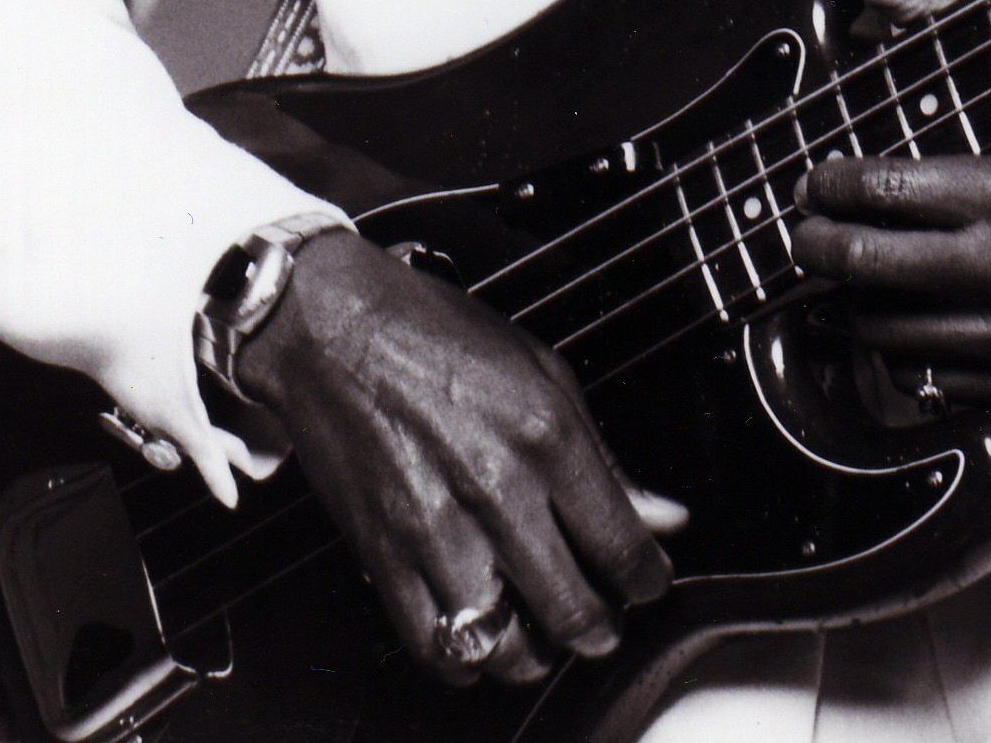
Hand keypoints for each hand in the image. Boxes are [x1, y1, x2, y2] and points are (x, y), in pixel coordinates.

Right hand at [236, 230, 684, 688]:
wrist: (331, 330)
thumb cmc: (432, 334)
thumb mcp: (541, 368)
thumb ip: (603, 453)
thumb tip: (659, 514)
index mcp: (545, 434)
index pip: (622, 544)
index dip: (647, 579)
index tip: (647, 581)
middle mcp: (496, 489)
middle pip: (574, 611)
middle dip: (601, 629)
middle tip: (603, 620)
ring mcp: (436, 530)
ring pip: (508, 647)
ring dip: (536, 653)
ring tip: (543, 632)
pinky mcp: (383, 556)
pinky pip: (436, 646)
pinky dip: (467, 660)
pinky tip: (480, 634)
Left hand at [787, 0, 990, 410]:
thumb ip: (944, 21)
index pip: (884, 191)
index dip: (830, 185)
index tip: (814, 180)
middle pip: (867, 266)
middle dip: (816, 243)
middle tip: (802, 229)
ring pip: (881, 328)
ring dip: (849, 298)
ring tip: (847, 268)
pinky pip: (916, 377)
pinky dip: (893, 347)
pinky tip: (897, 311)